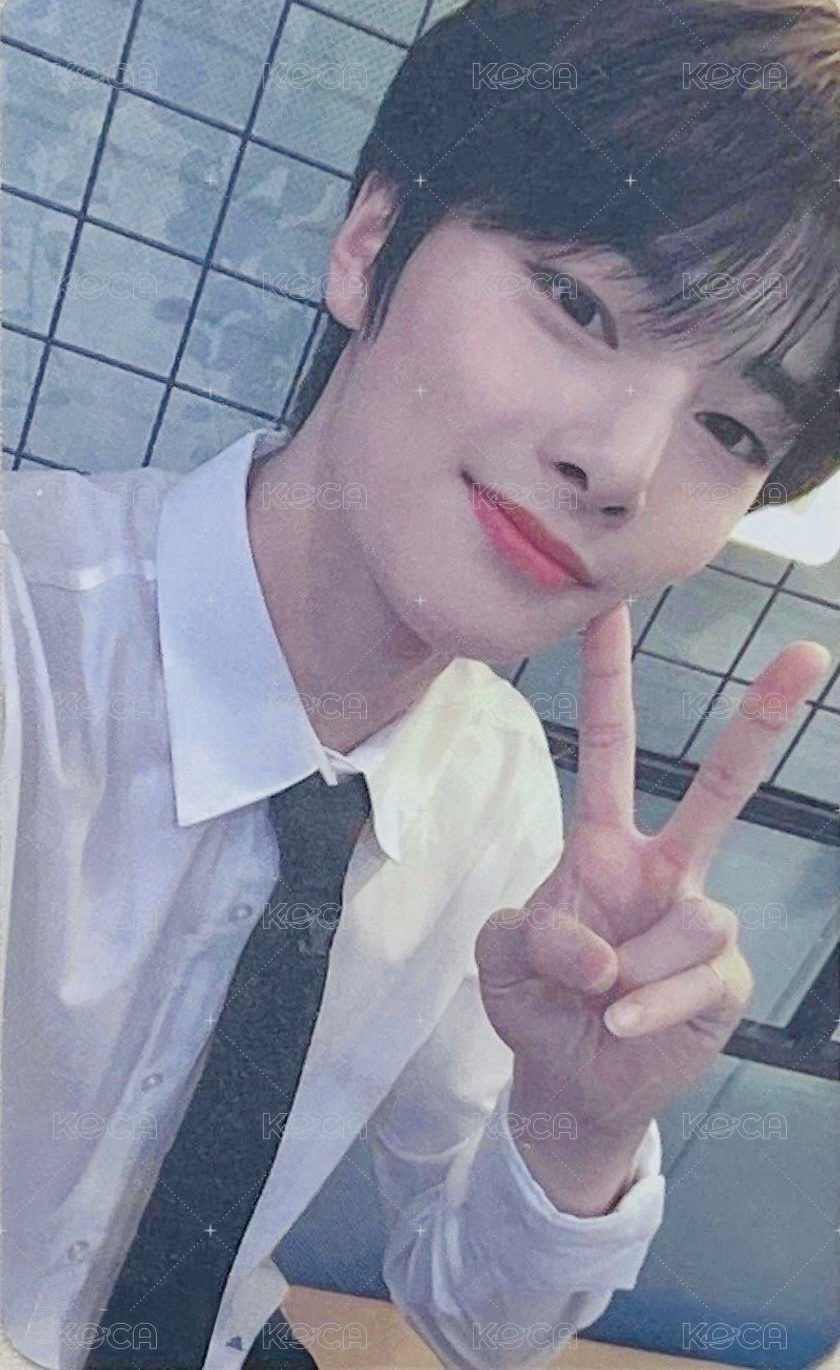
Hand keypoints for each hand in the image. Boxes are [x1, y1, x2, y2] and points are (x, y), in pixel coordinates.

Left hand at [475, 602, 829, 1208]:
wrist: (572, 1084)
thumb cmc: (540, 1004)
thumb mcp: (504, 962)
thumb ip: (526, 936)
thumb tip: (595, 943)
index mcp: (603, 845)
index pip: (610, 747)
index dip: (607, 677)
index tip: (607, 605)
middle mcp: (663, 869)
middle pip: (723, 785)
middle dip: (766, 717)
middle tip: (813, 653)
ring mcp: (700, 920)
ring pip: (682, 918)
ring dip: (619, 970)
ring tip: (596, 1001)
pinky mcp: (726, 975)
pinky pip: (691, 977)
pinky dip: (643, 1008)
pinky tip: (618, 1027)